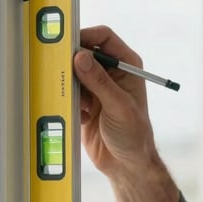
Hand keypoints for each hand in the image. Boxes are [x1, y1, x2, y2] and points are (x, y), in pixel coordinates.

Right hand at [75, 26, 157, 177]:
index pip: (104, 37)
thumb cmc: (134, 135)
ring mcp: (96, 87)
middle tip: (68, 78)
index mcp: (127, 66)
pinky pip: (68, 91)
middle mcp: (111, 72)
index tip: (69, 46)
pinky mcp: (84, 101)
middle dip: (74, 65)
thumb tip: (81, 57)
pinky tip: (83, 117)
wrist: (126, 164)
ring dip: (72, 87)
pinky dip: (71, 101)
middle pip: (84, 53)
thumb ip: (99, 81)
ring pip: (73, 72)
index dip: (86, 37)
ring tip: (84, 105)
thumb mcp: (119, 106)